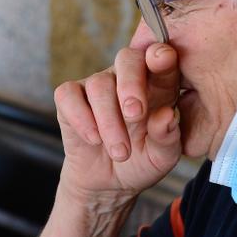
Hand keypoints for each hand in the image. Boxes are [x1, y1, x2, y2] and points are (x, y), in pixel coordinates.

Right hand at [54, 43, 183, 202]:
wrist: (108, 182)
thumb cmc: (141, 161)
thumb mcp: (162, 157)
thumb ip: (168, 137)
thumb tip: (168, 115)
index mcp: (157, 84)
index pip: (161, 58)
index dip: (161, 54)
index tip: (164, 59)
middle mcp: (126, 77)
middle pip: (127, 59)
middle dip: (131, 84)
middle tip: (135, 115)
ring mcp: (97, 85)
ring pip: (99, 84)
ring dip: (109, 120)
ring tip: (120, 152)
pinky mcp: (70, 97)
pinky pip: (68, 95)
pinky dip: (80, 118)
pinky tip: (94, 139)